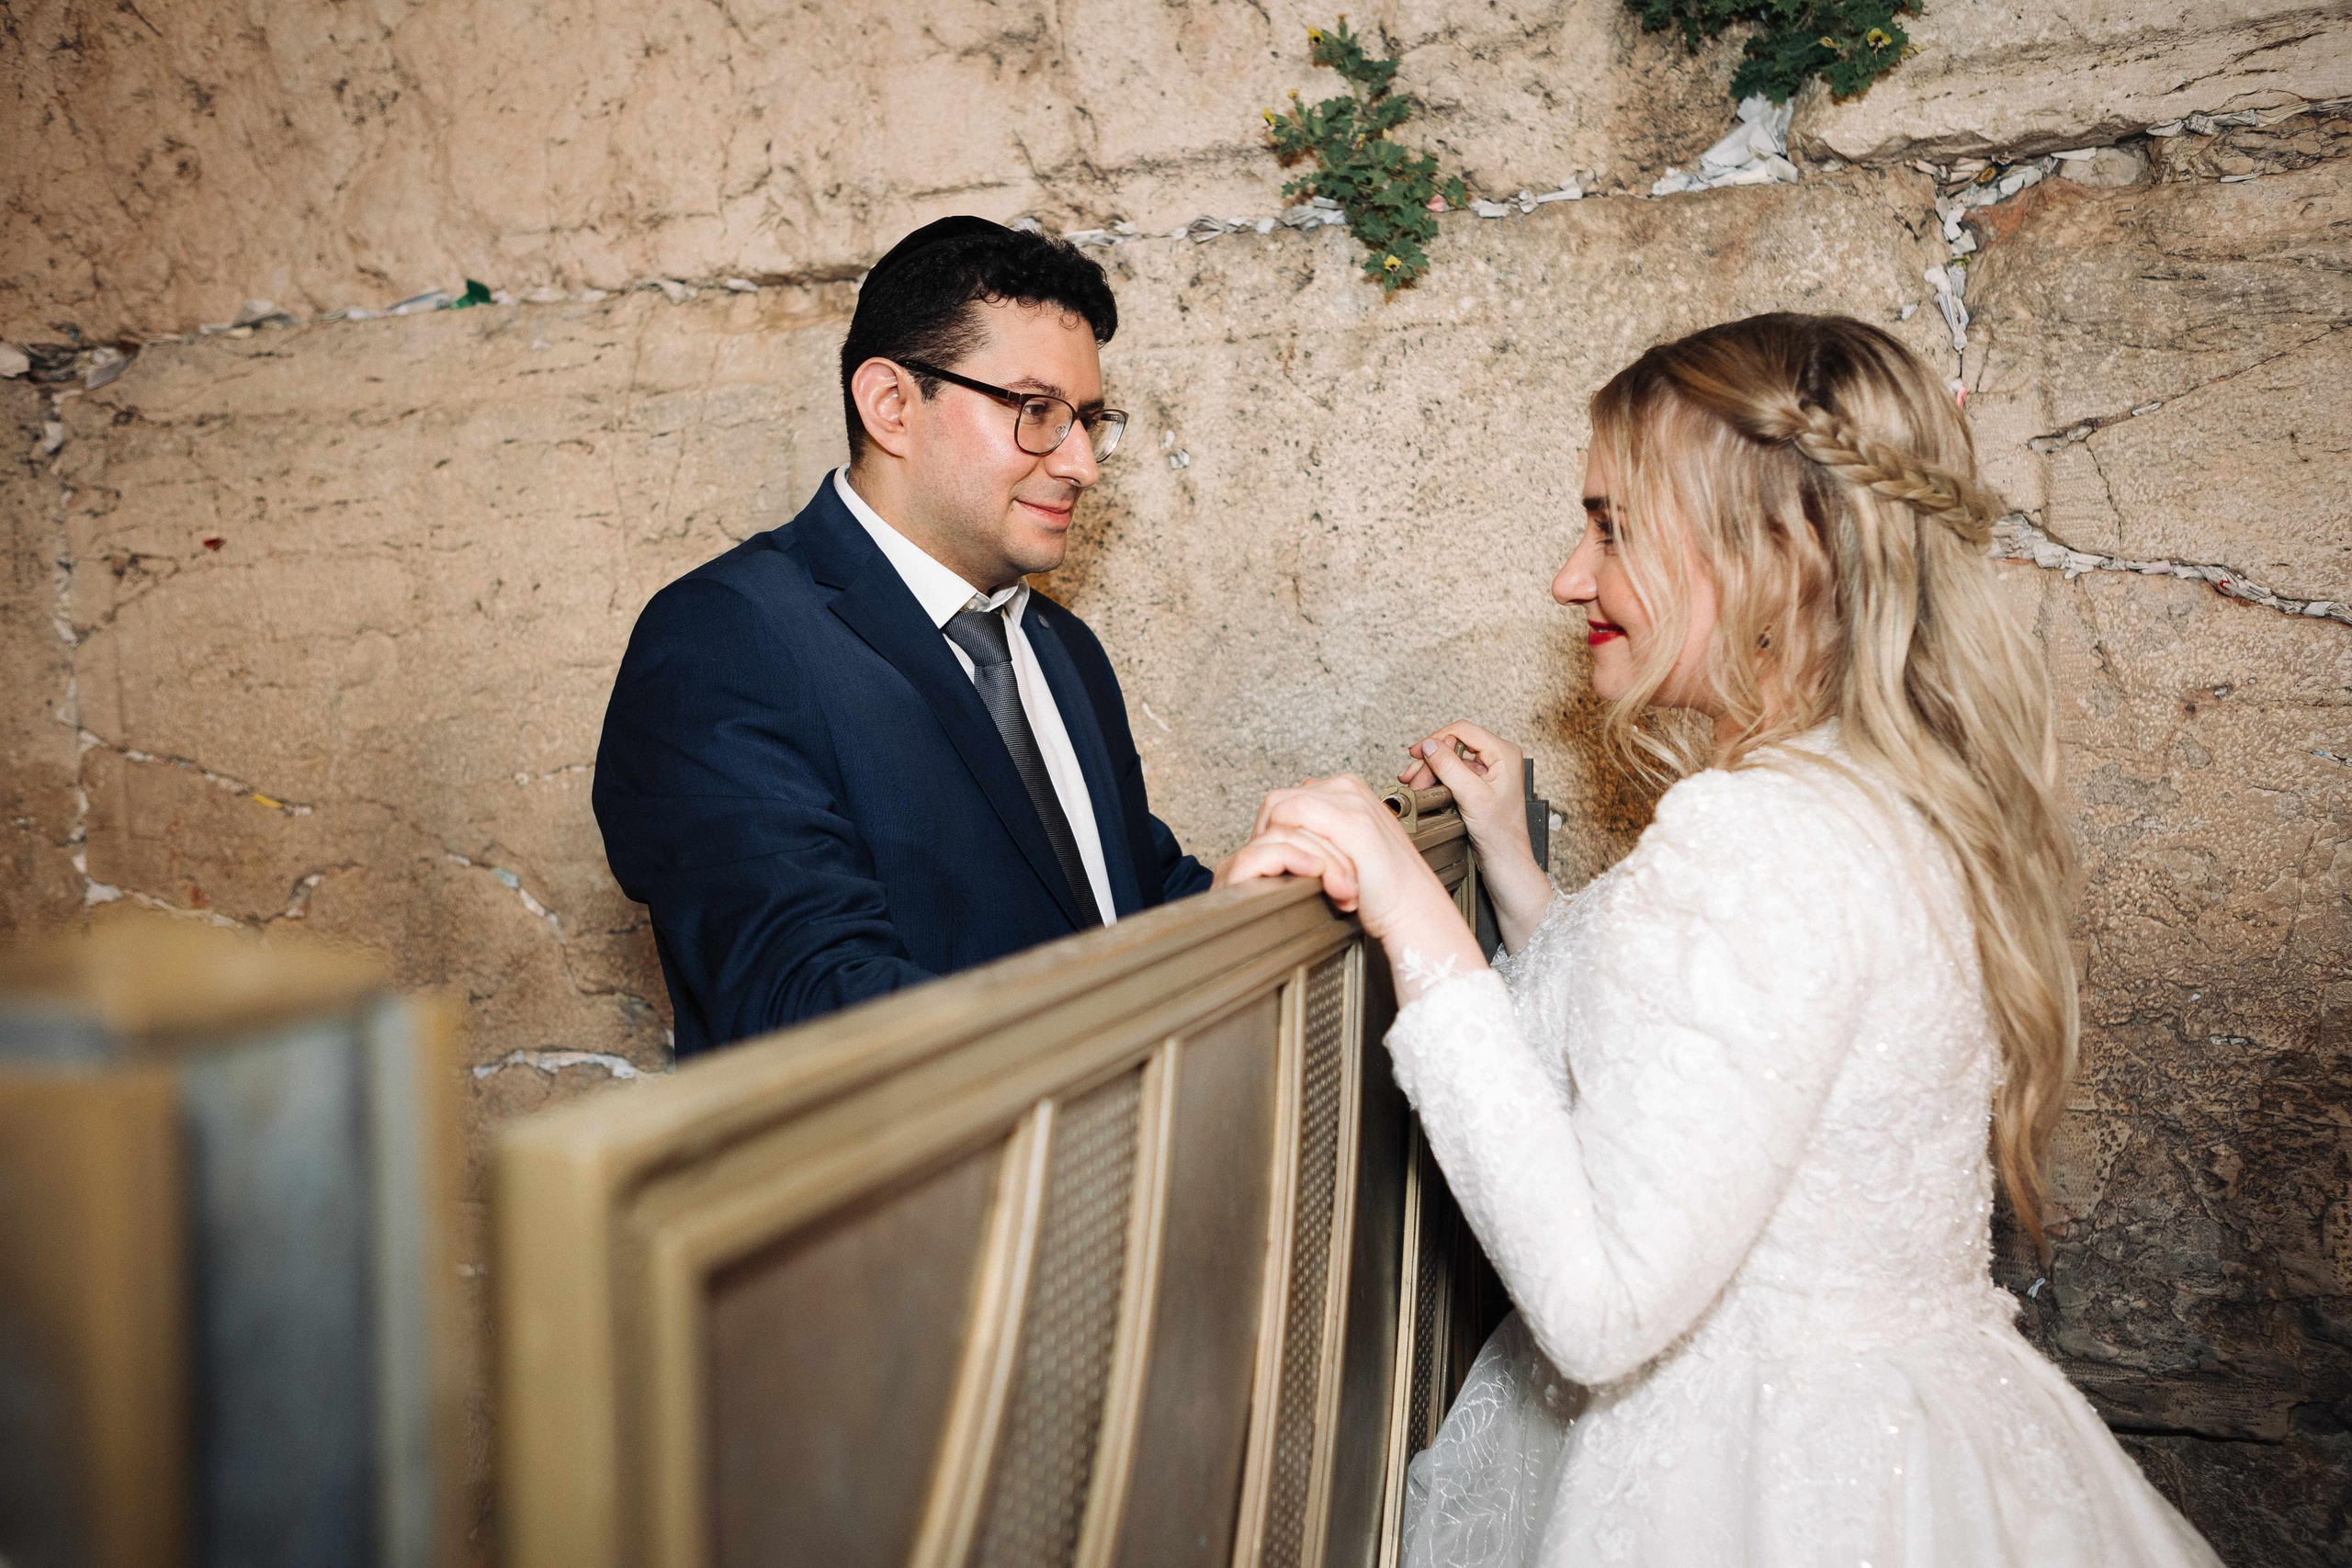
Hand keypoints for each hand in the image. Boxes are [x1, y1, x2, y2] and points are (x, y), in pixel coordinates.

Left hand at [1222, 774, 1485, 1001]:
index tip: (1277, 860)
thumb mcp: (1344, 848)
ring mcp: (1353, 803)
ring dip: (1283, 847)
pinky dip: (1294, 851)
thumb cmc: (1381, 888)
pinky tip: (1313, 877)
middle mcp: (1349, 789)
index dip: (1270, 831)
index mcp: (1347, 790)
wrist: (1413, 910)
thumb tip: (1284, 823)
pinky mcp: (1355, 824)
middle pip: (1277, 802)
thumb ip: (1319, 828)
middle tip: (1285, 871)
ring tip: (1302, 875)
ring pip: (1283, 811)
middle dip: (1271, 838)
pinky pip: (1296, 821)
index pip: (1284, 798)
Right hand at [1400, 723, 1552, 948]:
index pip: (1463, 730)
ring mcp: (1489, 773)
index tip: (1416, 753)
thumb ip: (1449, 767)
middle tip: (1412, 777)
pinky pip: (1453, 774)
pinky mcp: (1479, 787)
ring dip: (1429, 770)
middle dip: (1430, 760)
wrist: (1506, 864)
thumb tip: (1429, 745)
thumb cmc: (1500, 835)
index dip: (1436, 739)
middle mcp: (1498, 759)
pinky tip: (1424, 789)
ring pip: (1450, 760)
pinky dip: (1436, 780)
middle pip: (1453, 745)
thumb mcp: (1472, 796)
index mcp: (1504, 754)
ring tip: (1413, 785)